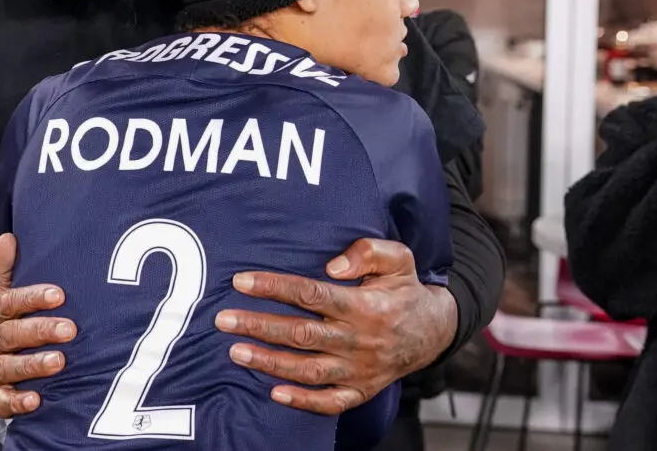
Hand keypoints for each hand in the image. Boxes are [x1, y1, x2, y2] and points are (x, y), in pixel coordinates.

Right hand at [0, 234, 76, 417]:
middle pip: (10, 334)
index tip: (59, 294)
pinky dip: (16, 403)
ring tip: (59, 362)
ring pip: (6, 367)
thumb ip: (4, 269)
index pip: (8, 302)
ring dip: (32, 365)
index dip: (33, 298)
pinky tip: (36, 400)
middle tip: (70, 329)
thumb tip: (9, 237)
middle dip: (40, 331)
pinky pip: (0, 402)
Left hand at [214, 238, 456, 414]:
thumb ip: (368, 252)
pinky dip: (303, 402)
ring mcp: (359, 369)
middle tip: (223, 320)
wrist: (433, 332)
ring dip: (270, 363)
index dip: (275, 287)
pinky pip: (331, 402)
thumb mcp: (398, 258)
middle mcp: (359, 340)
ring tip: (235, 352)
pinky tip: (275, 393)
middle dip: (259, 326)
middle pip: (302, 334)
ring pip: (309, 370)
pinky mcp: (361, 390)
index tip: (242, 281)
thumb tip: (332, 265)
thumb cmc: (404, 289)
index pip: (311, 294)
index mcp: (365, 305)